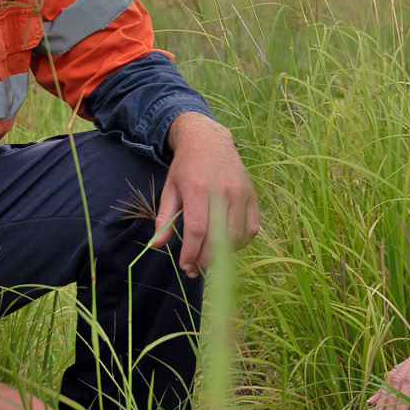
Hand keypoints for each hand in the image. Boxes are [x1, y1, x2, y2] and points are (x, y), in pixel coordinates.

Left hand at [153, 112, 260, 276]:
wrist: (209, 141)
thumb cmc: (186, 167)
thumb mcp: (169, 188)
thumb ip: (164, 218)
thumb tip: (156, 245)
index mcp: (198, 188)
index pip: (197, 230)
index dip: (191, 253)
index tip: (185, 265)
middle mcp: (223, 191)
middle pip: (219, 237)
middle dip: (206, 259)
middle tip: (195, 268)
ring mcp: (241, 193)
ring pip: (237, 236)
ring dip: (223, 254)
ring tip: (210, 255)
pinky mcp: (252, 196)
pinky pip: (252, 229)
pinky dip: (240, 242)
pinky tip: (226, 244)